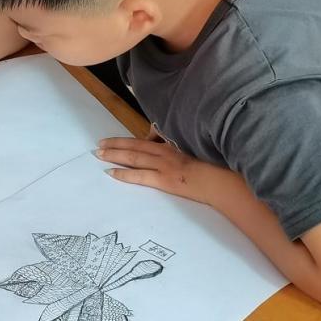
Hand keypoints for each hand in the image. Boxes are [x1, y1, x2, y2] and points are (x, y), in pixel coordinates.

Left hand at [96, 136, 215, 204]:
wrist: (221, 180)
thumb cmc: (212, 166)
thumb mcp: (193, 151)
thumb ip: (178, 147)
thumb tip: (162, 145)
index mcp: (172, 144)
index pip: (144, 140)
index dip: (126, 140)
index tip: (113, 140)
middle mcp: (165, 151)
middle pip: (134, 146)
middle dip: (115, 145)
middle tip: (99, 145)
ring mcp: (163, 165)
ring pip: (133, 157)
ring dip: (114, 155)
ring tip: (99, 155)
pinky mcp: (164, 180)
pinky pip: (139, 175)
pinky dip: (123, 174)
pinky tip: (111, 173)